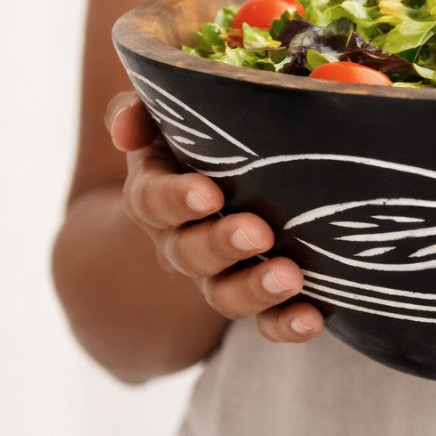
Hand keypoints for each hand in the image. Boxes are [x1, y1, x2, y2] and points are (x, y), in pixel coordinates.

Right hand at [106, 91, 323, 342]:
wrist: (230, 179)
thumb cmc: (205, 132)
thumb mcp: (171, 114)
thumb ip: (143, 110)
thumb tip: (125, 129)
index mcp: (158, 192)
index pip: (154, 200)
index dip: (178, 200)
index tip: (209, 194)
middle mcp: (181, 240)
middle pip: (189, 253)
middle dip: (221, 244)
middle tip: (258, 232)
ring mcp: (219, 274)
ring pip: (224, 295)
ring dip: (255, 290)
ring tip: (290, 276)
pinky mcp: (258, 297)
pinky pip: (266, 322)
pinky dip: (285, 325)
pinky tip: (311, 319)